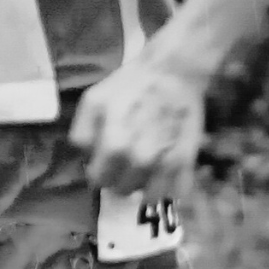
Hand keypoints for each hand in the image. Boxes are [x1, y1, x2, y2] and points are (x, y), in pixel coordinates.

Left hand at [70, 52, 206, 199]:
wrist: (173, 71)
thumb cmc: (131, 84)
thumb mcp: (93, 101)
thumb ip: (82, 134)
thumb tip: (86, 161)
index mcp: (114, 146)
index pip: (98, 181)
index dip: (99, 171)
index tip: (105, 160)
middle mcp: (140, 162)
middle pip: (122, 191)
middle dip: (120, 178)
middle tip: (126, 159)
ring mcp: (165, 166)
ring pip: (149, 197)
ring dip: (144, 185)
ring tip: (145, 165)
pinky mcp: (186, 164)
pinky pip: (175, 193)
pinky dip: (169, 186)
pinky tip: (164, 170)